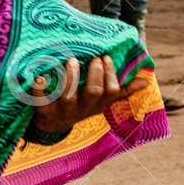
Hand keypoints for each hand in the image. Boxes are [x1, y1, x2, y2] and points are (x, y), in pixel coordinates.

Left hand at [30, 55, 148, 134]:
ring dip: (71, 78)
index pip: (111, 92)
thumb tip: (145, 81)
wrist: (51, 127)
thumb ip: (121, 91)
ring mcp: (63, 111)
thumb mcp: (101, 102)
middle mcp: (82, 108)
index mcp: (97, 104)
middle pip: (93, 93)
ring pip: (69, 97)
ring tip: (72, 60)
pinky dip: (39, 90)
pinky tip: (38, 77)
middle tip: (94, 58)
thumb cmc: (80, 106)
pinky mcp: (44, 112)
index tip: (106, 58)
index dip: (110, 76)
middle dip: (95, 75)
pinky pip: (41, 102)